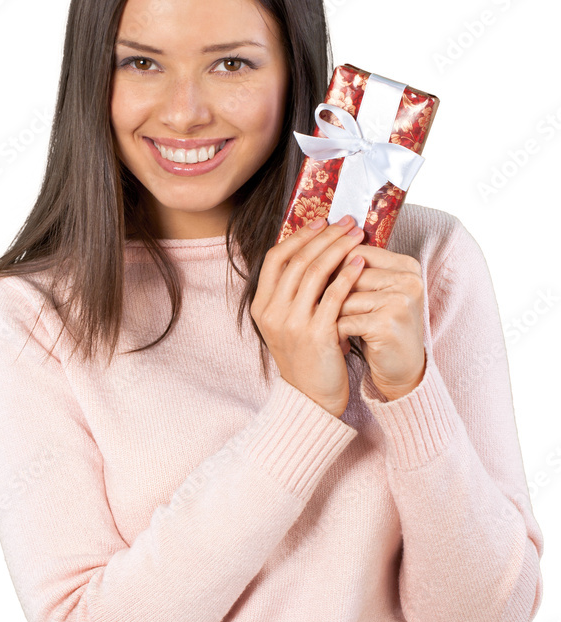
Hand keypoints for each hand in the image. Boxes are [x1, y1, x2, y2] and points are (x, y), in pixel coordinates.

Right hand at [251, 216, 365, 417]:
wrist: (312, 399)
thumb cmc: (307, 356)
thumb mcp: (288, 323)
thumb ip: (293, 292)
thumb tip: (315, 250)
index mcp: (261, 306)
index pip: (276, 258)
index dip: (299, 236)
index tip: (322, 222)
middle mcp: (272, 313)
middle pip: (298, 260)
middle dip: (325, 236)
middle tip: (348, 221)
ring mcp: (292, 324)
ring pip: (315, 273)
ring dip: (339, 249)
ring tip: (358, 236)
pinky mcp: (315, 334)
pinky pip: (333, 296)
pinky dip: (347, 275)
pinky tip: (360, 262)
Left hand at [329, 239, 426, 400]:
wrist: (403, 370)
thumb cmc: (383, 330)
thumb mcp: (377, 296)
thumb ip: (358, 272)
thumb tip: (316, 249)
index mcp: (406, 266)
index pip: (359, 251)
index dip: (333, 263)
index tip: (318, 277)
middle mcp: (408, 280)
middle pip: (349, 273)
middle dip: (330, 291)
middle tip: (318, 307)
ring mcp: (399, 301)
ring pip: (344, 298)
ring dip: (331, 314)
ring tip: (329, 325)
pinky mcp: (387, 324)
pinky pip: (345, 321)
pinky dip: (337, 332)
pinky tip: (338, 341)